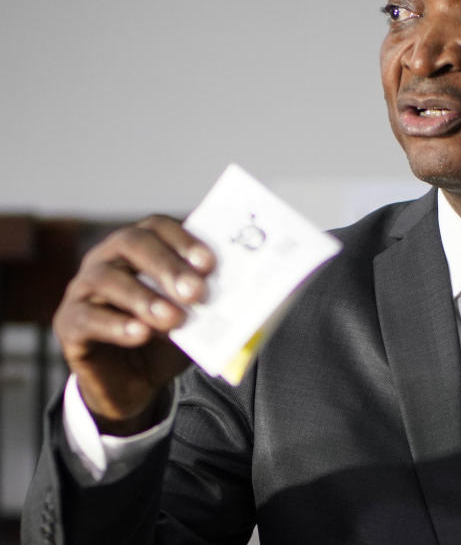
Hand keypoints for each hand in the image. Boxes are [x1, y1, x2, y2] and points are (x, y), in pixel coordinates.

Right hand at [53, 215, 214, 434]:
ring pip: (107, 279)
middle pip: (131, 244)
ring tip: (174, 319)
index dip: (183, 240)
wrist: (133, 383)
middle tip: (196, 292)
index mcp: (140, 247)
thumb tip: (243, 296)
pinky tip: (142, 334)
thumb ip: (209, 303)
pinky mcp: (69, 323)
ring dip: (145, 298)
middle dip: (167, 266)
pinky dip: (117, 325)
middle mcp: (107, 259)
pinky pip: (88, 318)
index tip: (210, 263)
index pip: (157, 226)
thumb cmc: (166, 338)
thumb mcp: (194, 319)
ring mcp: (83, 289)